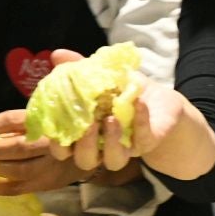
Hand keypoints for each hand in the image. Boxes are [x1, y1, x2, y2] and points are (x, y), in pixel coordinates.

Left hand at [0, 112, 89, 194]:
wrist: (92, 153)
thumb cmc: (63, 133)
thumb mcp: (48, 119)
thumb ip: (23, 125)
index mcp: (48, 121)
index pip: (12, 121)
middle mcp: (51, 144)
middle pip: (16, 147)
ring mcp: (49, 166)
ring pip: (16, 170)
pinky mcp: (46, 184)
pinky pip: (16, 189)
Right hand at [38, 49, 213, 180]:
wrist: (160, 102)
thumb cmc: (122, 92)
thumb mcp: (102, 77)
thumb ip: (79, 68)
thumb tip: (57, 54)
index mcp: (84, 135)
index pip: (63, 150)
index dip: (55, 144)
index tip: (54, 127)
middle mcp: (102, 147)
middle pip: (86, 161)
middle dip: (85, 146)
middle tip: (89, 124)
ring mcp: (125, 148)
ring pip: (114, 160)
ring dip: (112, 142)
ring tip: (112, 118)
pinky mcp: (147, 143)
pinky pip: (143, 140)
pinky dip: (141, 121)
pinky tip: (139, 103)